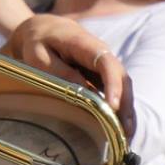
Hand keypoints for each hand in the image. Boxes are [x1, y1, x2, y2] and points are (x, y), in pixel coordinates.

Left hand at [2, 14, 133, 137]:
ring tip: (125, 136)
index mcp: (85, 44)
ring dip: (126, 109)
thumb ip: (60, 72)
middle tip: (124, 131)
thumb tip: (85, 91)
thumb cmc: (38, 43)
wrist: (44, 29)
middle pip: (121, 77)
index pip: (106, 63)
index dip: (113, 84)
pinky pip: (115, 90)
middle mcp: (101, 53)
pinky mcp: (102, 74)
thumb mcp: (40, 56)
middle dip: (125, 103)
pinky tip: (120, 128)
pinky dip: (119, 108)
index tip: (113, 106)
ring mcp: (104, 64)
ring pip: (122, 85)